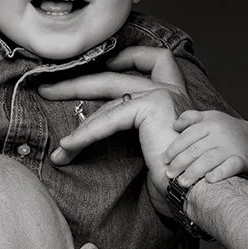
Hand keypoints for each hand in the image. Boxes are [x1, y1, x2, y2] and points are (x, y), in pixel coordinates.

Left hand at [40, 47, 190, 213]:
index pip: (155, 61)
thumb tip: (106, 144)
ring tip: (53, 129)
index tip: (106, 65)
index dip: (130, 57)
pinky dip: (85, 134)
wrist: (197, 190)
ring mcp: (161, 95)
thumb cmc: (177, 183)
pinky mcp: (152, 106)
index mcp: (175, 99)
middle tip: (49, 88)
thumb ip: (138, 138)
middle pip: (116, 76)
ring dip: (75, 112)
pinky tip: (68, 148)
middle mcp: (170, 91)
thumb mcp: (154, 154)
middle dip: (79, 82)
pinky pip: (108, 119)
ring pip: (107, 94)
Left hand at [163, 111, 247, 189]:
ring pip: (209, 160)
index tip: (164, 160)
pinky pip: (229, 167)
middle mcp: (219, 134)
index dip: (174, 149)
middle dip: (180, 163)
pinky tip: (209, 180)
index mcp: (209, 123)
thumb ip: (191, 118)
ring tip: (182, 182)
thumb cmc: (226, 130)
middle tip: (169, 174)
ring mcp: (231, 147)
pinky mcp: (241, 160)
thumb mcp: (210, 118)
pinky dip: (219, 174)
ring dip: (194, 172)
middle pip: (195, 150)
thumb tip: (175, 125)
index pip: (187, 136)